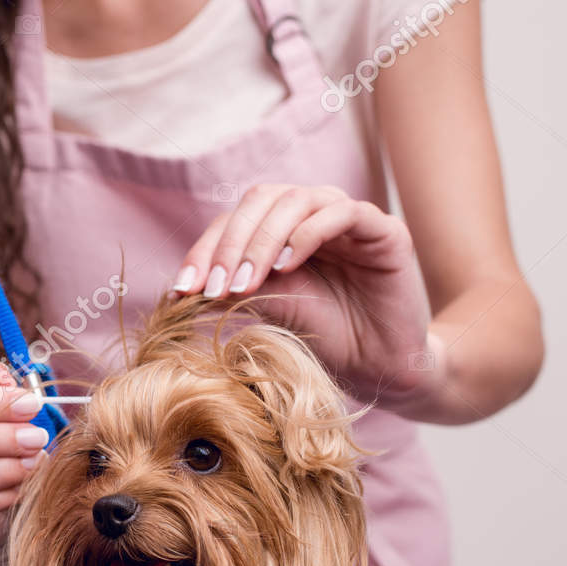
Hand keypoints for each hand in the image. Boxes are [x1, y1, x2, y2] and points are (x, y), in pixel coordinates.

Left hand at [171, 184, 436, 408]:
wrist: (379, 365)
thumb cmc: (326, 336)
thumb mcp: (270, 309)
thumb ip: (236, 288)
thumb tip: (183, 287)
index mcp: (282, 228)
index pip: (234, 220)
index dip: (205, 249)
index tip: (183, 289)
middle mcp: (313, 213)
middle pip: (259, 200)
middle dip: (230, 244)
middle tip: (215, 287)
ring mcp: (348, 217)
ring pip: (294, 200)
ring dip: (261, 240)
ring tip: (247, 282)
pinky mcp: (383, 229)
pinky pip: (341, 213)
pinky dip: (306, 234)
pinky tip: (287, 266)